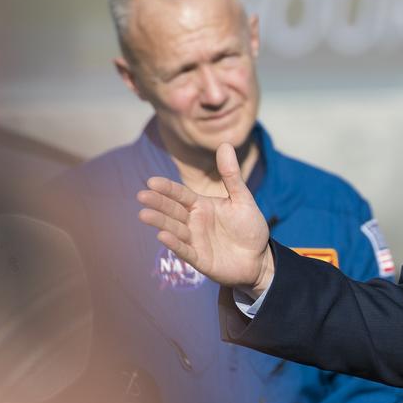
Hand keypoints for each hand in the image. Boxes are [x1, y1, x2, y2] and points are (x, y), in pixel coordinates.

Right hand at [136, 143, 273, 296]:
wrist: (260, 259)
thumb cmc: (249, 228)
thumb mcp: (242, 199)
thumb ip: (231, 175)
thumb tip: (225, 143)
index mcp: (202, 205)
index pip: (180, 194)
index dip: (167, 188)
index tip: (151, 181)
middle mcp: (194, 222)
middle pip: (173, 210)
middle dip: (158, 203)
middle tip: (141, 195)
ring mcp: (195, 241)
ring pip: (174, 229)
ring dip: (160, 222)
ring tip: (144, 215)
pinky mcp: (200, 259)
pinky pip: (185, 251)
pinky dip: (175, 244)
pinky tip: (162, 236)